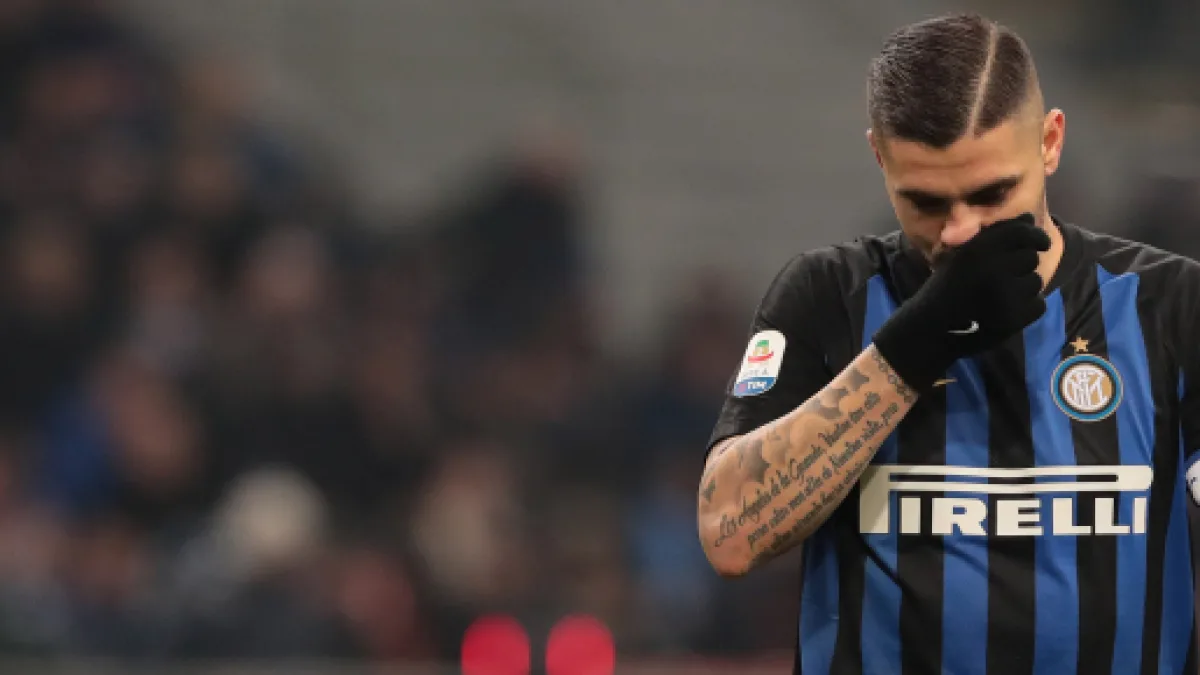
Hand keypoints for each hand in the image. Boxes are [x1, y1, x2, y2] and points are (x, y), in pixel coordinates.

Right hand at [873, 213, 1050, 390]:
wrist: (930, 328)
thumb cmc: (946, 287)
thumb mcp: (963, 255)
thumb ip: (995, 235)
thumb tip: (1028, 217)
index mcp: (978, 250)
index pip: (1021, 232)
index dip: (1036, 235)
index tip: (1041, 243)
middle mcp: (993, 269)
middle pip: (1030, 258)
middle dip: (1022, 266)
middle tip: (1005, 276)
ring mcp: (1005, 296)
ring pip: (1035, 282)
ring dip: (1024, 287)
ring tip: (1004, 294)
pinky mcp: (1012, 320)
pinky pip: (1037, 305)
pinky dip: (1028, 307)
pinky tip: (1008, 309)